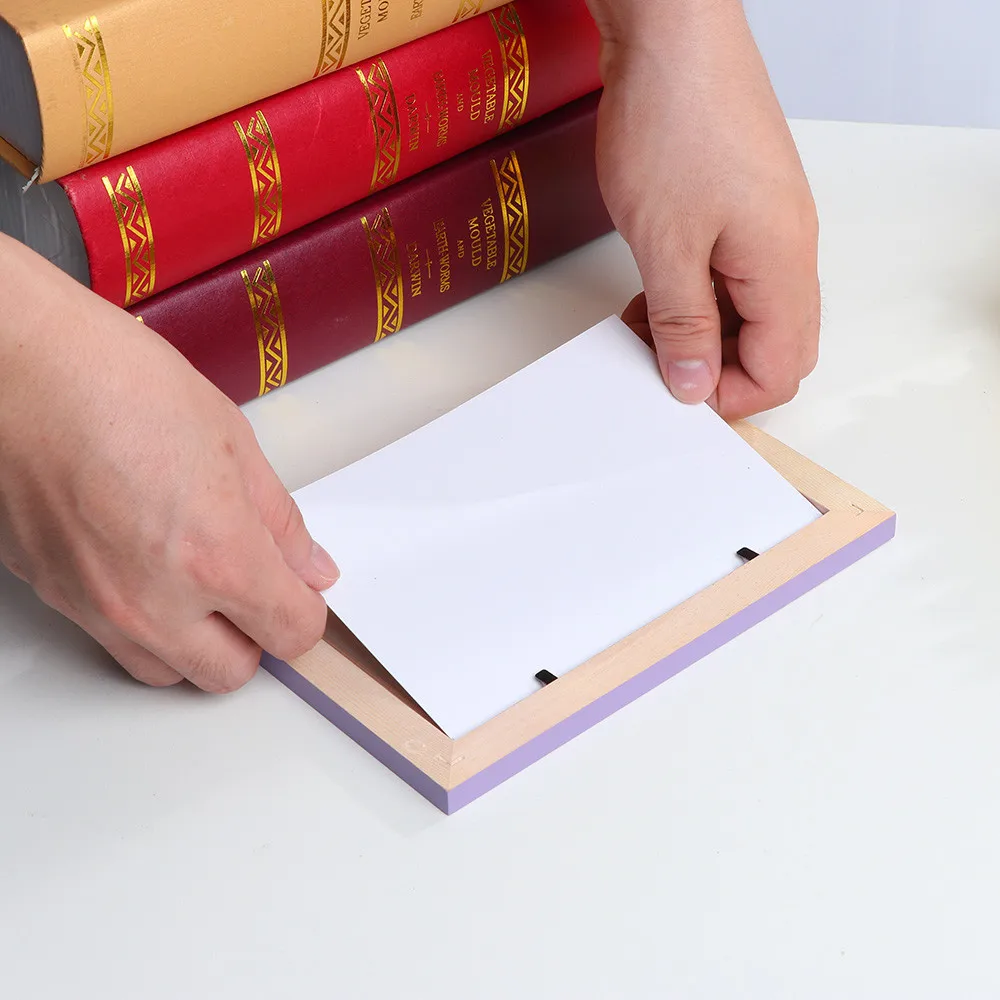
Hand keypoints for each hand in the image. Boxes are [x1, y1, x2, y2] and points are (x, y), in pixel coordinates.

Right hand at [0, 235, 336, 690]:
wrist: (19, 368)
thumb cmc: (118, 384)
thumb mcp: (233, 442)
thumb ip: (280, 522)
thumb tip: (309, 567)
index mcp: (218, 558)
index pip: (292, 633)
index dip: (305, 612)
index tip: (301, 592)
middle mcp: (157, 601)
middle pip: (231, 673)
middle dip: (254, 637)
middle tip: (253, 587)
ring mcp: (99, 608)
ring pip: (168, 671)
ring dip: (195, 641)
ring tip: (194, 577)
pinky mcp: (55, 598)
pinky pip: (113, 640)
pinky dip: (142, 622)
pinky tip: (143, 563)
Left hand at [587, 0, 820, 417]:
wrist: (673, 34)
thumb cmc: (674, 122)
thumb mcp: (665, 246)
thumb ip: (682, 324)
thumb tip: (695, 383)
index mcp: (784, 266)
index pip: (781, 369)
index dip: (731, 397)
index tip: (677, 396)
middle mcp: (788, 249)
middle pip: (775, 344)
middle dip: (718, 368)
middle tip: (659, 364)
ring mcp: (769, 225)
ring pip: (749, 311)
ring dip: (701, 331)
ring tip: (643, 326)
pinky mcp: (744, 205)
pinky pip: (731, 274)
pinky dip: (695, 295)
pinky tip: (653, 292)